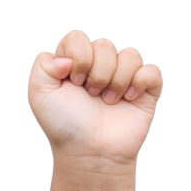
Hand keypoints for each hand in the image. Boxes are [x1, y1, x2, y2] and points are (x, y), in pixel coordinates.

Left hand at [28, 30, 162, 163]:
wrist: (89, 152)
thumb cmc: (64, 125)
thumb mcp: (39, 94)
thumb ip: (43, 64)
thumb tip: (67, 57)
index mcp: (75, 64)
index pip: (78, 38)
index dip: (78, 57)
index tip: (74, 84)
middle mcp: (99, 68)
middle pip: (105, 45)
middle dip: (98, 73)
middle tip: (91, 95)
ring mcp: (123, 79)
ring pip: (131, 55)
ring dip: (117, 80)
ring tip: (108, 102)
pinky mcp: (145, 92)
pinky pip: (152, 71)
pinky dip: (141, 82)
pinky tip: (128, 99)